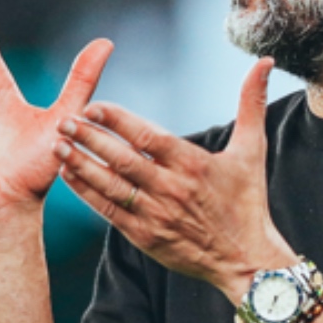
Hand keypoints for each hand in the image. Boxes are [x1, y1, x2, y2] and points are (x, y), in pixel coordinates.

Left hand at [53, 57, 296, 298]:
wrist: (245, 261)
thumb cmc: (248, 203)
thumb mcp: (253, 151)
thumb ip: (252, 103)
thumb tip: (265, 62)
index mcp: (193, 164)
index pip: (147, 136)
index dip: (117, 120)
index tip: (94, 105)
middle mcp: (171, 189)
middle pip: (122, 160)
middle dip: (90, 138)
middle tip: (63, 120)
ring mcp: (156, 215)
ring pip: (111, 186)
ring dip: (81, 165)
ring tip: (57, 145)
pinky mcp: (145, 237)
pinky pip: (109, 211)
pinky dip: (87, 193)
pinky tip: (68, 175)